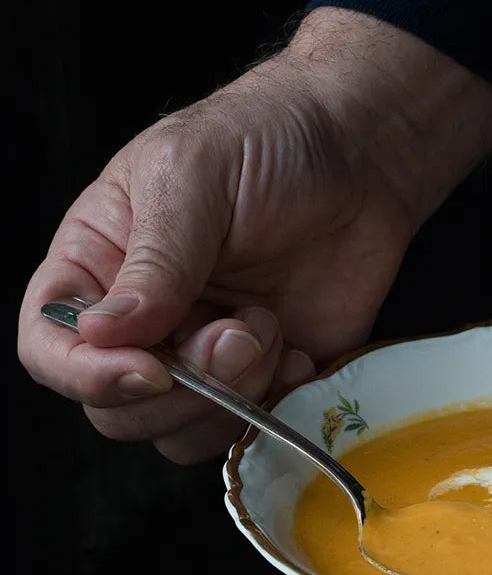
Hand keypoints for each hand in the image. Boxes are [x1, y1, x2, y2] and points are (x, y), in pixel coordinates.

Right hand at [17, 8, 491, 463]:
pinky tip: (296, 352)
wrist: (360, 158)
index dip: (86, 374)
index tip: (150, 368)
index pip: (48, 346)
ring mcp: (198, 359)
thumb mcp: (195, 176)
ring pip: (177, 432)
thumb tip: (104, 333)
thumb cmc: (266, 141)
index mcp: (97, 266)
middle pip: (115, 410)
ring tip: (269, 327)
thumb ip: (154, 260)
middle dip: (180, 389)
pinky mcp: (257, 381)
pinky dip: (271, 407)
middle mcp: (140, 324)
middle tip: (237, 332)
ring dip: (230, 397)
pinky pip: (243, 433)